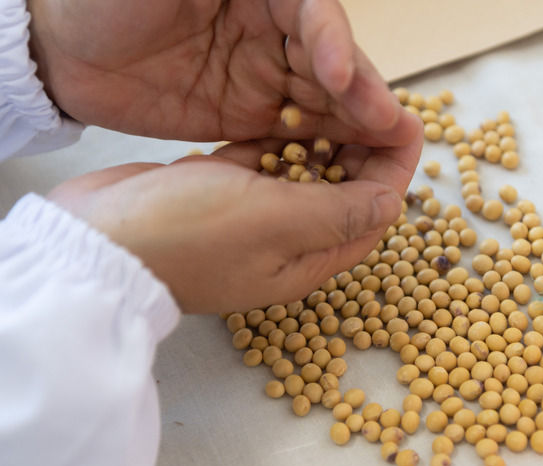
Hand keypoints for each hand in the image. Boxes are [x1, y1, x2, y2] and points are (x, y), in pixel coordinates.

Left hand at [28, 0, 414, 146]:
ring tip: (385, 163)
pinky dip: (319, 154)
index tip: (345, 81)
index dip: (337, 47)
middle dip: (365, 100)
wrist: (61, 51)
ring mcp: (261, 80)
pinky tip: (339, 174)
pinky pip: (294, 138)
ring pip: (324, 107)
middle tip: (396, 135)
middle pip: (333, 68)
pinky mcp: (246, 118)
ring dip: (354, 133)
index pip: (316, 17)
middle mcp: (272, 36)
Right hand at [47, 135, 421, 313]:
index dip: (394, 170)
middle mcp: (285, 240)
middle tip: (374, 104)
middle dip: (362, 149)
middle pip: (342, 191)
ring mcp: (250, 215)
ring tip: (338, 97)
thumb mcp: (275, 222)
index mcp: (308, 258)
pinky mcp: (219, 190)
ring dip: (322, 139)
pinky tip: (289, 111)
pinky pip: (263, 161)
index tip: (410, 126)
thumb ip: (338, 211)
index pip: (371, 213)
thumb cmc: (186, 237)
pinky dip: (278, 138)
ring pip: (304, 172)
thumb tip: (393, 203)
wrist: (98, 243)